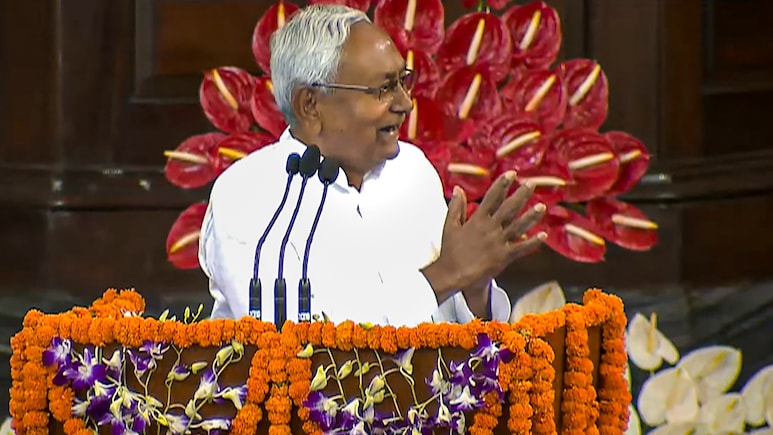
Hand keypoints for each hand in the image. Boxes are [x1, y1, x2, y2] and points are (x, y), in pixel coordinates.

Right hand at [422, 171, 546, 297]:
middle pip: (509, 208)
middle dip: (521, 195)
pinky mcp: (503, 257)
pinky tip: (543, 235)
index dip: (502, 184)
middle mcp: (490, 228)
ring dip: (531, 216)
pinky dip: (532, 242)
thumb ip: (456, 206)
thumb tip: (458, 189)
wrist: (453, 274)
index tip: (512, 173)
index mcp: (477, 220)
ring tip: (542, 206)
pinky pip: (521, 248)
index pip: (492, 197)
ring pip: (518, 226)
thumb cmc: (450, 251)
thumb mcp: (450, 226)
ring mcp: (498, 242)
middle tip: (531, 183)